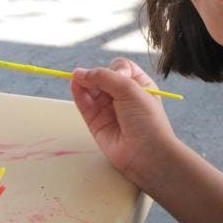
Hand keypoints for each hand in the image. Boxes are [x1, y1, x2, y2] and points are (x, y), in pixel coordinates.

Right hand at [71, 58, 176, 188]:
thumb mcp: (131, 90)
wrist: (147, 154)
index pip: (121, 68)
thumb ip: (106, 77)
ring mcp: (109, 109)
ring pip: (92, 90)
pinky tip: (75, 85)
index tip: (119, 76)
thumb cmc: (147, 121)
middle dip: (96, 76)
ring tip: (78, 79)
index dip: (115, 69)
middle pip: (103, 77)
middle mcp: (123, 96)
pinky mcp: (97, 122)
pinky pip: (85, 104)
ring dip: (84, 83)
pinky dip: (78, 94)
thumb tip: (81, 72)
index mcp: (139, 85)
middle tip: (91, 78)